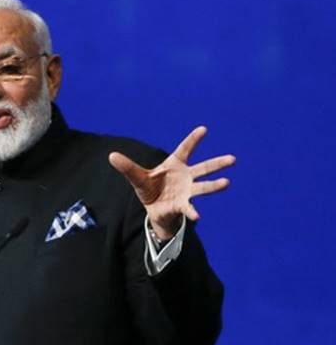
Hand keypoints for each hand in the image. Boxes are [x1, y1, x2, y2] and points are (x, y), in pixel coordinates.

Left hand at [108, 126, 234, 239]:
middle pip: (204, 168)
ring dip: (214, 186)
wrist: (154, 209)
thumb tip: (111, 155)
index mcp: (175, 164)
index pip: (185, 149)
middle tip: (233, 159)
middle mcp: (185, 176)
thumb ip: (127, 167)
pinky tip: (197, 216)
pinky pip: (189, 208)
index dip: (193, 139)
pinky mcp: (182, 205)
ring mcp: (186, 191)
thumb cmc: (150, 188)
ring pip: (203, 187)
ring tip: (227, 183)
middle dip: (217, 163)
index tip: (204, 129)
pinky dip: (192, 212)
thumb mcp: (137, 177)